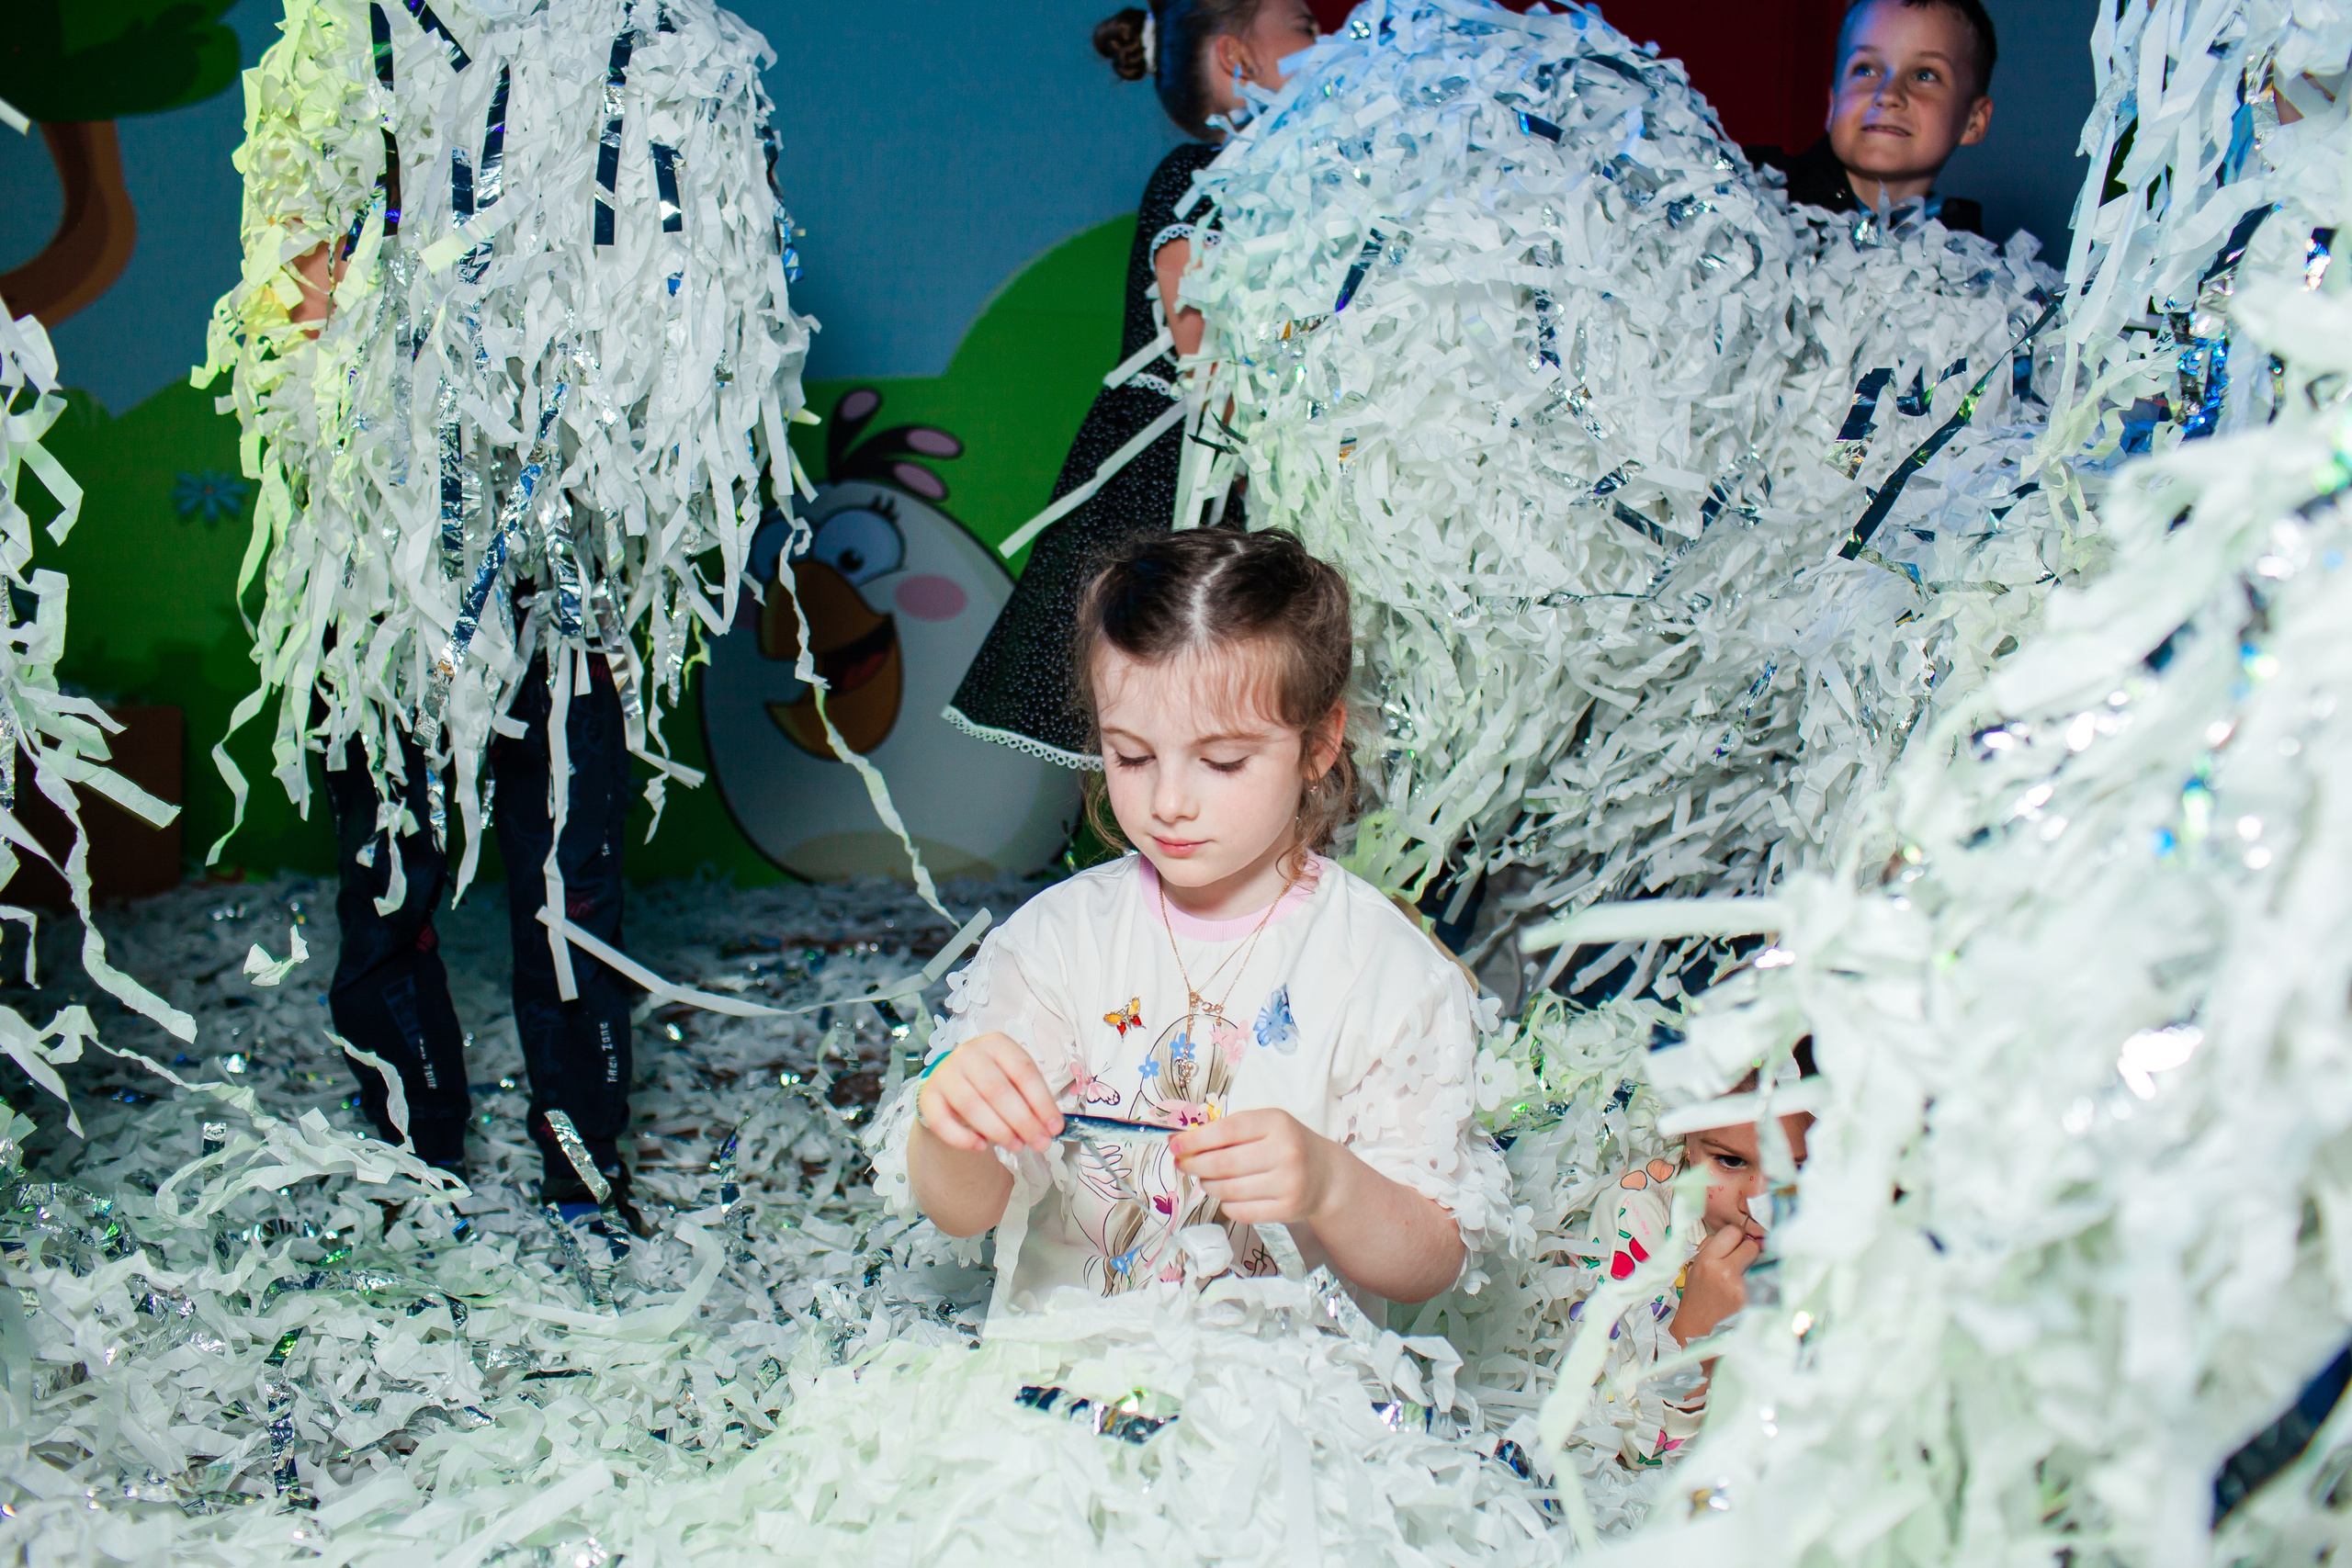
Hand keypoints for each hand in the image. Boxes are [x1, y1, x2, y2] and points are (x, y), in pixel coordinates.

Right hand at [917, 1033, 1062, 1152]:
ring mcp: (945, 1073)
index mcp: (997, 1043)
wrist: (954, 1085)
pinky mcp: (927, 1096)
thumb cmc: (992, 1082)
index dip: (1042, 1102)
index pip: (1024, 1072)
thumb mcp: (1014, 1081)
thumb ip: (1031, 1100)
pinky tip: (980, 1147)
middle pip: (998, 1090)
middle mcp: (968, 1053)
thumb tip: (1051, 1127)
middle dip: (1023, 1121)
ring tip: (1017, 1146)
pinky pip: (942, 1121)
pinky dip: (962, 1138)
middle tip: (1040, 1143)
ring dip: (998, 1131)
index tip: (1055, 1127)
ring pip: (972, 1106)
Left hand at [1170, 1109, 1334, 1225]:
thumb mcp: (1265, 1125)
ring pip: (1229, 1190)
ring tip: (1206, 1180)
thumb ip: (1229, 1131)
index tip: (1175, 1145)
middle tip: (1183, 1165)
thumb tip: (1183, 1144)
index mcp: (1276, 1123)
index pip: (1226, 1131)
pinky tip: (1227, 1196)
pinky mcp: (1288, 1209)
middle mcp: (1285, 1152)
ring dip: (1208, 1186)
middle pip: (1224, 1163)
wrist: (1326, 1175)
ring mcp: (1289, 1183)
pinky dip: (1226, 1205)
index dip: (1195, 1140)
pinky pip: (1242, 1211)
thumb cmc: (1286, 1145)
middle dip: (1195, 1165)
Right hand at [1668, 1217, 1763, 1344]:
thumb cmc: (1698, 1291)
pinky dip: (1758, 1280)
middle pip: (1751, 1245)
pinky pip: (1762, 1279)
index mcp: (1708, 1260)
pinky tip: (1748, 1287)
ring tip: (1744, 1274)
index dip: (1735, 1236)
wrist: (1698, 1324)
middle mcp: (1725, 1272)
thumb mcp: (1696, 1263)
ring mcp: (1740, 1287)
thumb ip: (1715, 1245)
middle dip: (1747, 1250)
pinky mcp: (1751, 1300)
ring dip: (1755, 1265)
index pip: (1734, 1232)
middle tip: (1741, 1259)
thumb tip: (1740, 1233)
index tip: (1734, 1244)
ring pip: (1760, 1262)